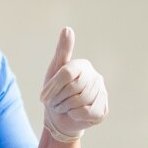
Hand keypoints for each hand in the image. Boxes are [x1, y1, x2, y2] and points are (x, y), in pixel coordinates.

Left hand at [40, 28, 107, 142]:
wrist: (59, 118)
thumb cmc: (55, 93)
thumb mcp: (54, 72)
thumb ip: (62, 51)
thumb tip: (67, 29)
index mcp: (83, 65)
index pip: (66, 73)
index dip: (53, 87)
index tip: (44, 97)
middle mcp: (96, 77)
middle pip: (74, 87)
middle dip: (59, 99)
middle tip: (55, 103)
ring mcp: (102, 93)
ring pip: (81, 100)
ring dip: (66, 108)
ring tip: (64, 108)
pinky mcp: (103, 110)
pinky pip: (87, 112)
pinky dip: (76, 116)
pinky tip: (75, 114)